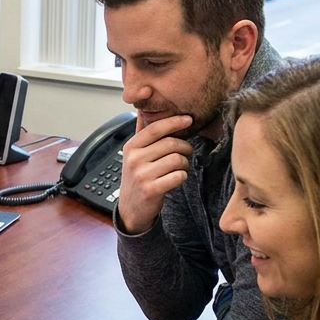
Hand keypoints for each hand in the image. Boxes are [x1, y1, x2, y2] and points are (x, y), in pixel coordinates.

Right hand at [116, 114, 194, 234]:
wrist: (131, 209)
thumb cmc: (137, 179)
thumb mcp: (134, 155)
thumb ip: (142, 135)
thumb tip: (145, 110)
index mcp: (131, 147)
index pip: (155, 128)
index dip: (174, 121)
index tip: (188, 119)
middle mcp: (134, 159)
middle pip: (171, 143)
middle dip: (185, 147)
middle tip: (185, 153)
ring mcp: (142, 175)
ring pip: (177, 159)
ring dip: (184, 164)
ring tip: (179, 167)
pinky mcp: (151, 189)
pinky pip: (178, 176)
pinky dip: (181, 177)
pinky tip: (175, 179)